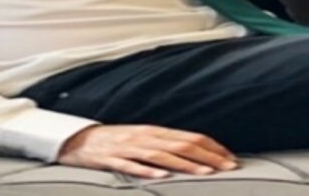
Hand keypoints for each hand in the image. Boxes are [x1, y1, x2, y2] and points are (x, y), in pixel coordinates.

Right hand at [57, 124, 237, 178]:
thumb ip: (165, 145)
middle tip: (227, 167)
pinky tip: (162, 177)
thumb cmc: (114, 141)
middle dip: (207, 156)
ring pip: (161, 154)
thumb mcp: (142, 139)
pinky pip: (131, 165)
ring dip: (185, 164)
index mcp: (155, 132)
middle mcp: (145, 136)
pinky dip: (148, 170)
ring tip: (204, 173)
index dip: (212, 147)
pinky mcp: (112, 159)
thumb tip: (193, 153)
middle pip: (181, 145)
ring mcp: (128, 147)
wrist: (78, 139)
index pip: (190, 137)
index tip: (230, 158)